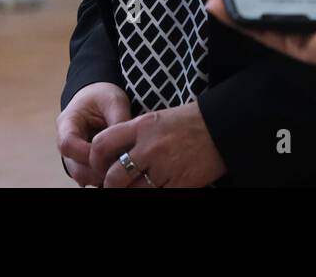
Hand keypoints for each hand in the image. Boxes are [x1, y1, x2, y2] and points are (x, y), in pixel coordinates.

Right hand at [56, 82, 129, 186]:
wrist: (101, 96)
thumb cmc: (104, 95)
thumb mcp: (114, 101)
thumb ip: (118, 121)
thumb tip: (126, 147)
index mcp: (67, 122)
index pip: (68, 144)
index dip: (86, 153)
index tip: (108, 153)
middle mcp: (66, 141)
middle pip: (73, 166)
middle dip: (95, 171)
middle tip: (118, 169)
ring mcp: (74, 154)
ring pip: (81, 175)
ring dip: (99, 176)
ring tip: (120, 172)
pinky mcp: (85, 161)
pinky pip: (90, 175)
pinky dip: (103, 177)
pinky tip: (118, 172)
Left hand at [90, 102, 225, 187]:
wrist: (221, 127)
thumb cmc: (186, 123)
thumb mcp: (155, 120)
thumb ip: (132, 136)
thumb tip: (112, 158)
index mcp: (141, 126)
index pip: (102, 144)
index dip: (94, 160)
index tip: (99, 167)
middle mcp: (149, 147)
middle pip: (114, 176)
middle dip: (110, 186)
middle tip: (114, 186)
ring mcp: (165, 167)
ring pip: (133, 191)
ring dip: (131, 191)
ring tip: (136, 187)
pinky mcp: (180, 184)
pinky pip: (155, 196)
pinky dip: (152, 194)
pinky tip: (156, 188)